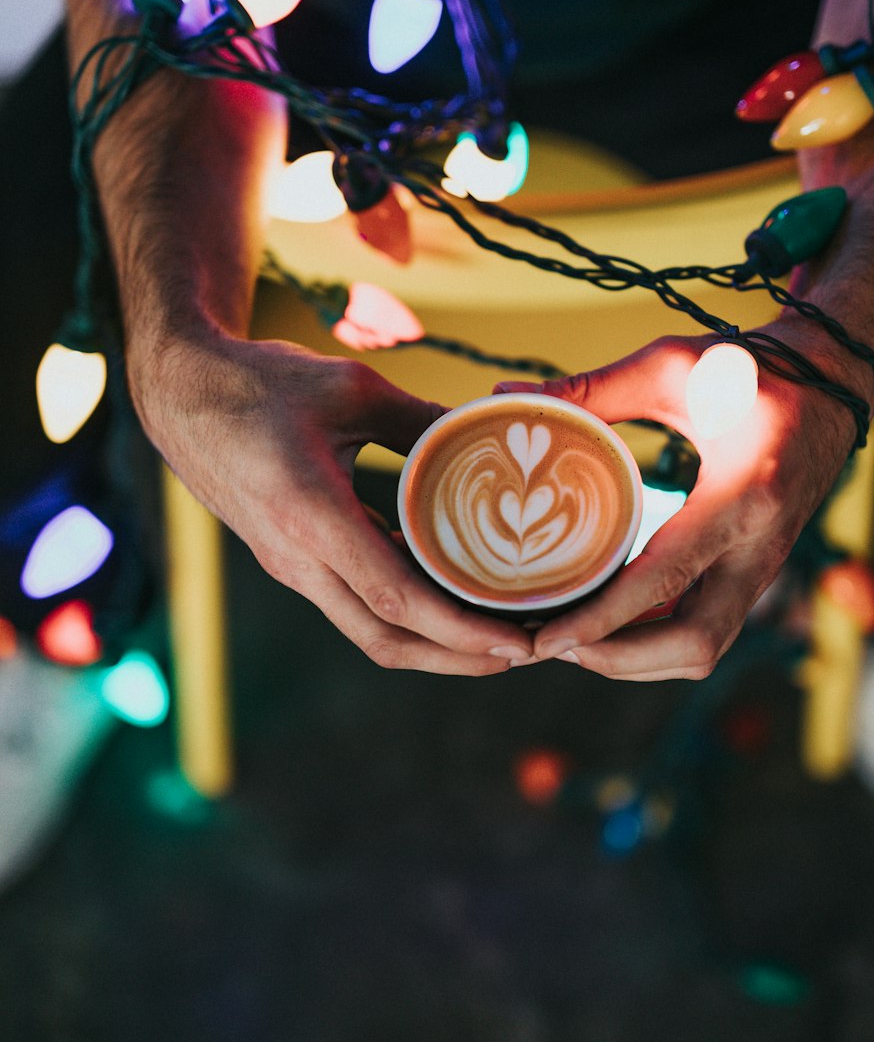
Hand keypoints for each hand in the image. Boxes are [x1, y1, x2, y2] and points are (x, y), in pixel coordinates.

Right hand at [131, 330, 534, 673]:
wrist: (181, 394)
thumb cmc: (262, 383)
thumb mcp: (351, 389)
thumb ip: (422, 421)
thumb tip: (489, 436)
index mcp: (311, 517)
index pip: (395, 600)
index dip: (460, 630)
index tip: (516, 640)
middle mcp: (296, 557)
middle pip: (384, 639)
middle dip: (458, 658)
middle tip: (524, 652)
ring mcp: (290, 565)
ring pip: (367, 629)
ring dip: (433, 641)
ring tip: (499, 631)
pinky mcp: (290, 560)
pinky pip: (353, 602)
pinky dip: (405, 611)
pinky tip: (450, 593)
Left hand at [497, 319, 860, 680]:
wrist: (831, 383)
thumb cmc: (749, 369)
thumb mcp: (672, 365)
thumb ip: (593, 389)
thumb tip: (509, 396)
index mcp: (741, 495)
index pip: (666, 581)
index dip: (603, 619)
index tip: (547, 639)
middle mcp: (759, 546)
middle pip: (693, 646)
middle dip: (617, 660)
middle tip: (550, 644)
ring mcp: (764, 567)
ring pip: (704, 650)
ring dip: (636, 661)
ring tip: (569, 640)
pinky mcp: (758, 573)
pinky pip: (708, 630)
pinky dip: (656, 643)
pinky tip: (607, 624)